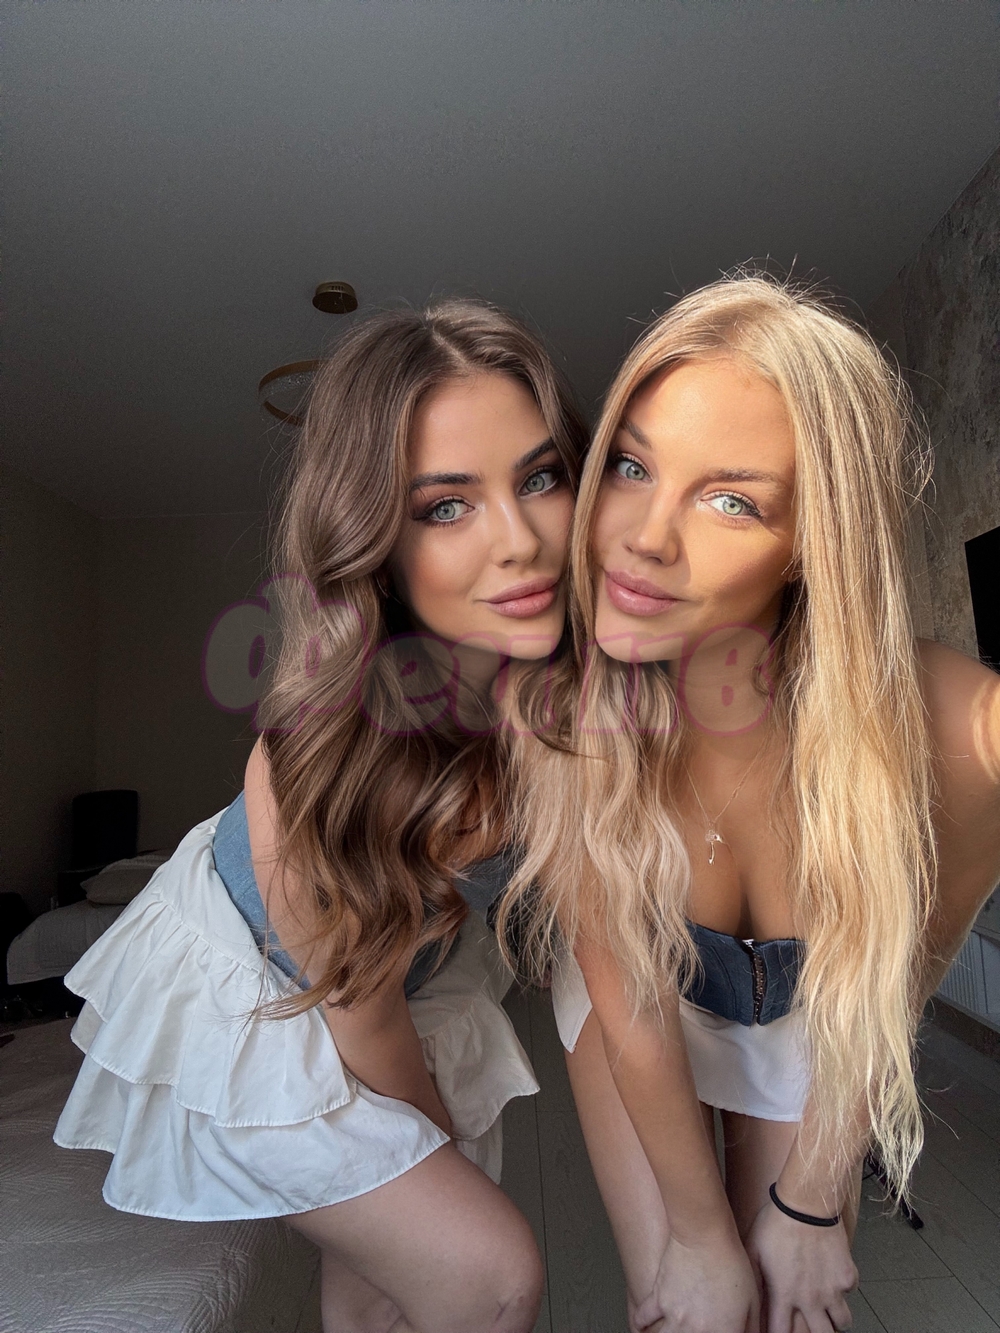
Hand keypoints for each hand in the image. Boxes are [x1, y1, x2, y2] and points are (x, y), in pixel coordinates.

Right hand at [633, 1229, 759, 1332]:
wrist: (703, 1234)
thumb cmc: (731, 1261)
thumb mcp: (753, 1299)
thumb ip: (753, 1327)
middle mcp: (695, 1331)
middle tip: (697, 1330)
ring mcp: (673, 1316)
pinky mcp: (658, 1298)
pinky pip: (642, 1318)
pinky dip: (640, 1325)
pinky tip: (643, 1328)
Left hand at [745, 1200, 857, 1332]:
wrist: (806, 1204)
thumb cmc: (776, 1222)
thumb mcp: (753, 1249)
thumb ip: (753, 1278)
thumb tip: (748, 1297)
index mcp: (784, 1294)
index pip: (781, 1332)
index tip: (780, 1329)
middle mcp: (810, 1298)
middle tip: (810, 1323)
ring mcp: (832, 1289)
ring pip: (842, 1322)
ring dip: (834, 1318)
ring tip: (826, 1308)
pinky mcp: (848, 1276)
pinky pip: (850, 1292)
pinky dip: (844, 1289)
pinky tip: (833, 1276)